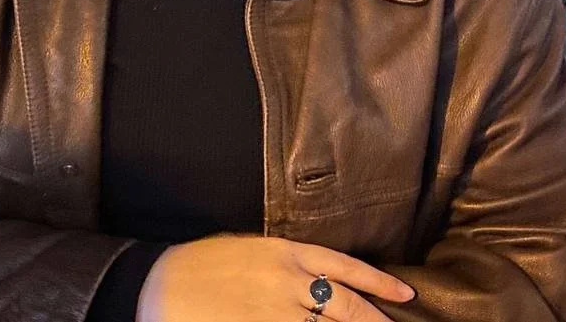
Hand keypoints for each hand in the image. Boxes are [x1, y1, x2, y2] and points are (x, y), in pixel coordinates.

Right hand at [135, 235, 415, 321]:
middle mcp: (285, 282)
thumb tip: (321, 282)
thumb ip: (287, 264)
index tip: (405, 296)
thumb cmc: (203, 266)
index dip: (377, 283)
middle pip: (344, 306)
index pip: (344, 267)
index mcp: (284, 254)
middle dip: (374, 321)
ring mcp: (274, 313)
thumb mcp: (250, 251)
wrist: (160, 286)